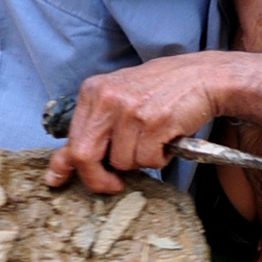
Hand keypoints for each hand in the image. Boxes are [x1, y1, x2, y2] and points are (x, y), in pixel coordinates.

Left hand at [45, 53, 226, 192]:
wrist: (203, 77)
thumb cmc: (162, 90)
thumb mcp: (120, 98)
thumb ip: (94, 128)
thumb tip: (64, 165)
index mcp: (94, 91)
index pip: (72, 138)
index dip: (66, 165)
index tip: (57, 180)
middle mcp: (108, 98)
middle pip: (85, 155)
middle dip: (99, 179)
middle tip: (114, 185)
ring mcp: (130, 110)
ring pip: (123, 162)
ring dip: (141, 161)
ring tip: (154, 139)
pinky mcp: (154, 122)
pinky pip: (148, 160)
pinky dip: (159, 158)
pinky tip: (166, 139)